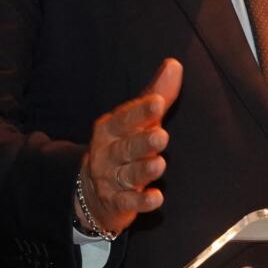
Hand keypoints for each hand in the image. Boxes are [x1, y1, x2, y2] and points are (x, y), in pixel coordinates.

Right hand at [78, 59, 181, 236]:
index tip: (158, 102)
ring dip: (143, 170)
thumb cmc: (123, 146)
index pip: (125, 118)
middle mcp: (107, 153)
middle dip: (142, 142)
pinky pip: (129, 203)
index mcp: (110, 129)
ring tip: (160, 164)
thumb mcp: (136, 121)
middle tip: (161, 136)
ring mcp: (110, 179)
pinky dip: (142, 202)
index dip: (140, 111)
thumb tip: (175, 64)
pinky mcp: (117, 203)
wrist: (93, 191)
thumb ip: (156, 94)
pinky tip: (156, 199)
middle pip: (126, 147)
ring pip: (128, 174)